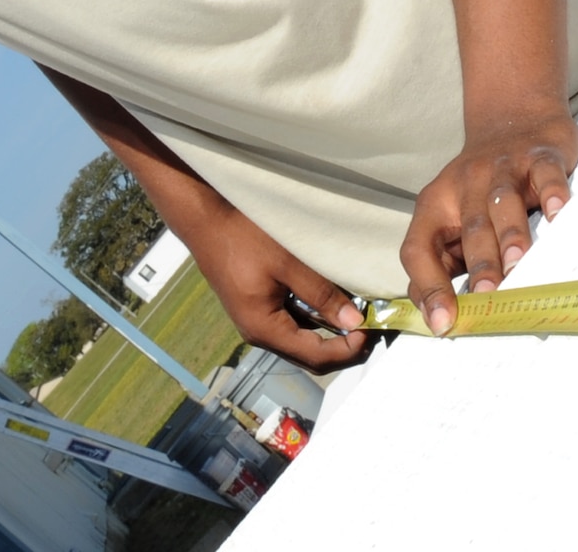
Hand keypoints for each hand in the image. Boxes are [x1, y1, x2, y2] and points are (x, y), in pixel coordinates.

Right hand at [185, 199, 370, 371]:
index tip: (372, 330)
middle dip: (343, 347)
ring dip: (330, 333)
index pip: (316, 356)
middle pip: (309, 356)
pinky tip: (332, 303)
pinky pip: (291, 323)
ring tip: (358, 315)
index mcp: (264, 328)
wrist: (205, 220)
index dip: (348, 350)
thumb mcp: (288, 262)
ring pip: (301, 340)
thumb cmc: (243, 236)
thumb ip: (321, 294)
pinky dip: (315, 319)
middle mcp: (259, 333)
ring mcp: (256, 321)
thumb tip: (353, 322)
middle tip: (371, 328)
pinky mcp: (256, 307)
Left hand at [399, 106, 577, 335]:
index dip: (427, 285)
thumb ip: (442, 262)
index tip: (443, 323)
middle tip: (486, 298)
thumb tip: (438, 318)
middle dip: (478, 265)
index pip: (418, 248)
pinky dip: (553, 193)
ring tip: (518, 264)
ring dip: (510, 234)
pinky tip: (559, 212)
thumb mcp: (451, 217)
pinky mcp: (538, 156)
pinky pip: (545, 175)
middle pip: (469, 229)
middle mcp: (464, 185)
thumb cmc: (480, 186)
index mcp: (435, 206)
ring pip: (503, 203)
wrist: (514, 117)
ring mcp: (502, 168)